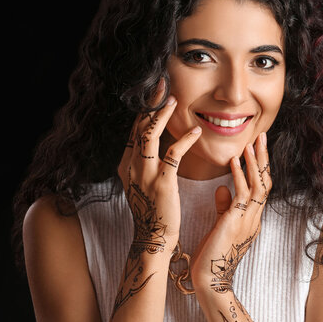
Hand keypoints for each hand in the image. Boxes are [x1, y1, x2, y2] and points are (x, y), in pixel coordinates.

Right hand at [117, 80, 201, 255]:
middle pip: (138, 126)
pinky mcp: (161, 183)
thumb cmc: (154, 209)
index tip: (155, 93)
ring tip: (174, 100)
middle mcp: (131, 166)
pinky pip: (172, 155)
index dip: (144, 110)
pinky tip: (196, 132)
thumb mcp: (142, 182)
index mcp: (126, 164)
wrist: (153, 237)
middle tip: (162, 84)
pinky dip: (184, 140)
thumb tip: (154, 143)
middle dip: (150, 104)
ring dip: (161, 115)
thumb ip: (145, 162)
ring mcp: (144, 174)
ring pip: (149, 135)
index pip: (134, 130)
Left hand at [190, 132, 270, 294]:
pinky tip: (234, 160)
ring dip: (255, 162)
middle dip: (264, 158)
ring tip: (252, 142)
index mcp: (252, 219)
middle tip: (262, 136)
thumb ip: (224, 206)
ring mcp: (248, 220)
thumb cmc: (212, 255)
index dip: (260, 166)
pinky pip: (242, 194)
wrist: (209, 279)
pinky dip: (239, 174)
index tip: (257, 147)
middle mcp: (254, 218)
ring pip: (259, 185)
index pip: (261, 187)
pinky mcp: (236, 222)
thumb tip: (222, 187)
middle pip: (266, 182)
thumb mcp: (220, 225)